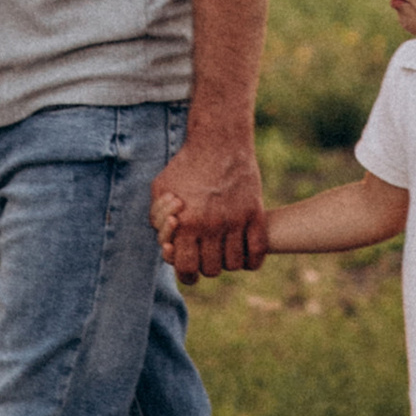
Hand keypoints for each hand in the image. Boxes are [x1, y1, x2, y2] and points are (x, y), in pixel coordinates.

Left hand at [156, 133, 266, 282]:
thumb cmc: (186, 167)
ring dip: (228, 262)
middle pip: (211, 269)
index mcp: (186, 222)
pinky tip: (245, 252)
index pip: (187, 269)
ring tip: (223, 250)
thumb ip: (158, 220)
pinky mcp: (255, 214)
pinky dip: (252, 260)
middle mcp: (212, 225)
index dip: (186, 273)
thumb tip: (167, 246)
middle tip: (206, 252)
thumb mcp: (161, 189)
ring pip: (234, 264)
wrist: (218, 142)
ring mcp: (236, 221)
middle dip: (206, 265)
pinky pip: (258, 252)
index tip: (190, 266)